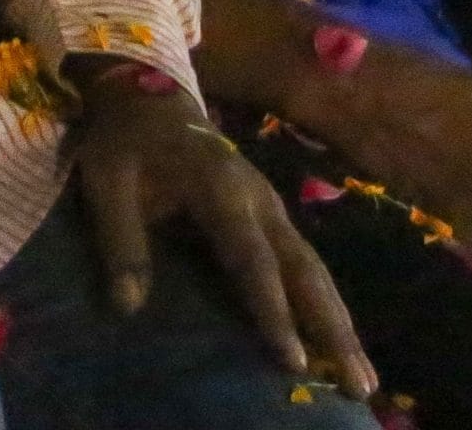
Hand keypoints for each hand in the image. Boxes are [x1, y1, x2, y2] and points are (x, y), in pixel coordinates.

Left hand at [68, 63, 377, 402]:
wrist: (145, 89)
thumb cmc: (125, 140)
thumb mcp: (107, 181)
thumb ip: (120, 240)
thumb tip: (127, 308)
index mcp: (220, 189)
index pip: (251, 259)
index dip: (272, 310)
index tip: (295, 361)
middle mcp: (258, 199)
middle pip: (303, 268)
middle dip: (333, 326)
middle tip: (362, 383)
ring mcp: (270, 204)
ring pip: (312, 267)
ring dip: (339, 319)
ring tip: (364, 374)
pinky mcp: (269, 212)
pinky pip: (303, 261)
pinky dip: (324, 300)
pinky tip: (335, 335)